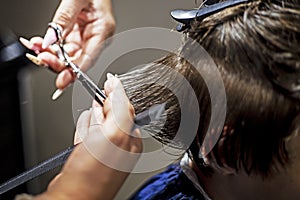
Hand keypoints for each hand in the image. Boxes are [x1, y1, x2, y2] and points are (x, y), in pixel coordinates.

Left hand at [20, 0, 114, 89]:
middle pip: (77, 59)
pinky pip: (63, 44)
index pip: (88, 58)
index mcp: (103, 31)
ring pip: (68, 53)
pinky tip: (40, 43)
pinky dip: (50, 45)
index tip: (62, 82)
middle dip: (58, 62)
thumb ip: (63, 21)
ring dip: (51, 53)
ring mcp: (86, 35)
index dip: (74, 72)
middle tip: (42, 58)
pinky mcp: (77, 32)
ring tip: (36, 47)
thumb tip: (49, 41)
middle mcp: (96, 36)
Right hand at [35, 74, 141, 199]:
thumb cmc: (93, 174)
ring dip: (97, 113)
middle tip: (104, 88)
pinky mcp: (89, 158)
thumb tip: (118, 88)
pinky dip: (87, 127)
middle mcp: (119, 147)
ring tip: (96, 103)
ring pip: (101, 126)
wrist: (71, 197)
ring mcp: (103, 153)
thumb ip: (119, 109)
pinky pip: (90, 137)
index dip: (117, 94)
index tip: (111, 80)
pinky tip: (86, 122)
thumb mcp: (113, 134)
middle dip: (108, 102)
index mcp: (130, 140)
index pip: (126, 110)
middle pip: (114, 117)